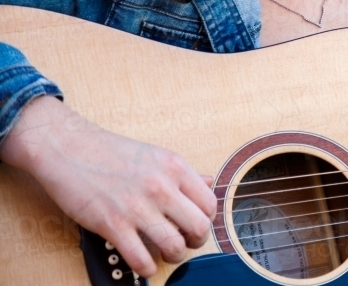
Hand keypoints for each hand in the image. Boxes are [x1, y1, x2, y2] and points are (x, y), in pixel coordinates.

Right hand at [0, 95, 217, 276]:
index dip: (207, 220)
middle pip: (199, 227)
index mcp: (175, 168)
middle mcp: (161, 187)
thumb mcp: (156, 155)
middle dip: (196, 242)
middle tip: (186, 242)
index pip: (209, 203)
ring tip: (167, 254)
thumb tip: (208, 183)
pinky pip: (140, 257)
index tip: (197, 224)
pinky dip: (147, 268)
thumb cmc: (110, 151)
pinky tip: (145, 265)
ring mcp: (137, 207)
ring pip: (175, 246)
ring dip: (175, 257)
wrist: (69, 148)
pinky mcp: (112, 224)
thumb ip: (183, 173)